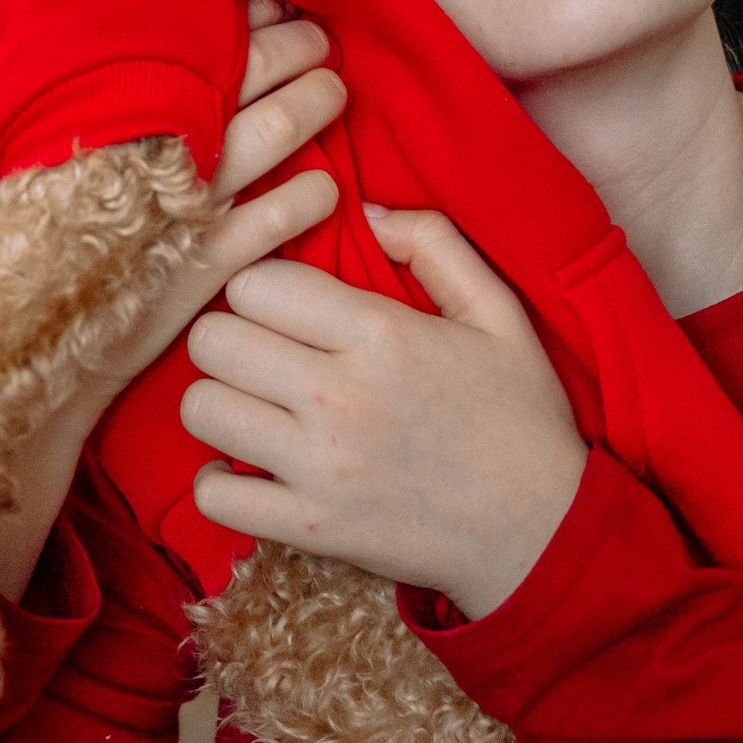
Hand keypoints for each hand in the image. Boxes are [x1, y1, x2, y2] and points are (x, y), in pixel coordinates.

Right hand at [0, 2, 346, 599]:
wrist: (6, 387)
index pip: (176, 44)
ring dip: (310, 108)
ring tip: (333, 87)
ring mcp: (182, 219)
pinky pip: (276, 224)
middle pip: (240, 80)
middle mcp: (146, 161)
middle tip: (312, 34)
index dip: (225, 15)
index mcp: (93, 126)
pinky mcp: (207, 276)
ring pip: (270, 142)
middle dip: (287, 49)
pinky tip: (326, 184)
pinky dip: (308, 199)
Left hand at [178, 208, 585, 620]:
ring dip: (221, 401)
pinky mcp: (308, 527)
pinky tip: (253, 469)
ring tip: (257, 405)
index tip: (287, 308)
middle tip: (263, 353)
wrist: (543, 531)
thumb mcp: (498, 312)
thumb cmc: (520, 417)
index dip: (264, 288)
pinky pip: (211, 495)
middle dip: (231, 336)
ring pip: (200, 408)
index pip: (256, 283)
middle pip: (213, 339)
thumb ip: (433, 243)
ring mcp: (319, 468)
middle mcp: (339, 398)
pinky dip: (220, 481)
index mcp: (381, 335)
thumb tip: (364, 210)